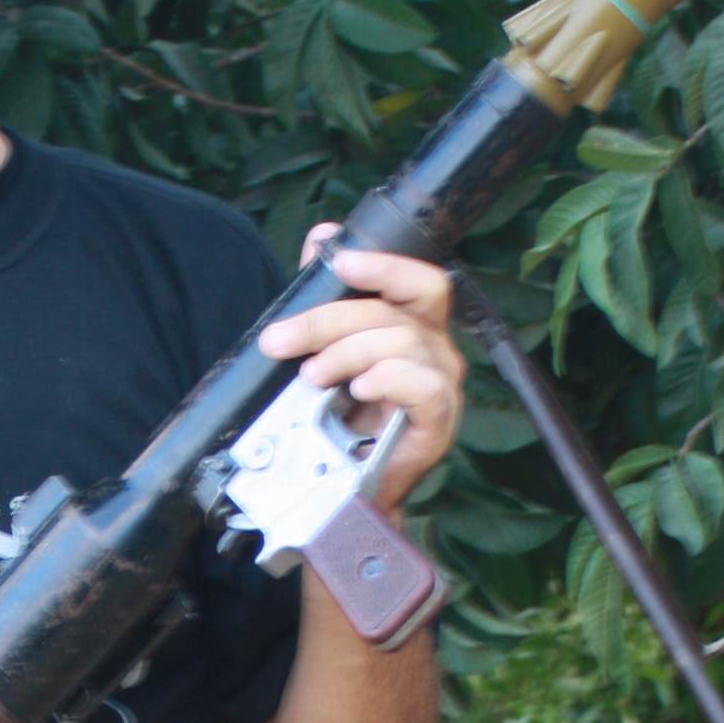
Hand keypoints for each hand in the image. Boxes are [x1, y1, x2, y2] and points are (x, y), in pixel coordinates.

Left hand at [258, 228, 463, 511]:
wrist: (349, 485)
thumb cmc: (345, 416)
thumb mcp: (327, 350)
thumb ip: (328, 295)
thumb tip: (322, 238)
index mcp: (415, 325)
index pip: (417, 279)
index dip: (383, 264)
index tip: (338, 261)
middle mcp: (435, 349)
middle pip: (393, 312)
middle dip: (328, 320)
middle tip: (282, 341)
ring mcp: (441, 384)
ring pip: (401, 344)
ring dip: (346, 354)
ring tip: (312, 376)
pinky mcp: (439, 420)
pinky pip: (424, 387)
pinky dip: (388, 380)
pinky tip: (360, 389)